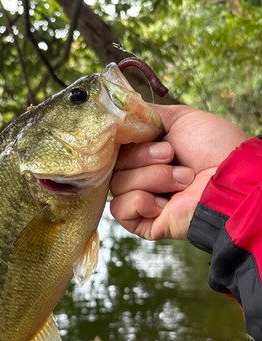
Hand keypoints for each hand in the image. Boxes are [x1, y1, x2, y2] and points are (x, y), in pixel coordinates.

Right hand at [110, 105, 248, 239]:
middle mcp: (141, 177)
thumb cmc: (213, 147)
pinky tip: (165, 203)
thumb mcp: (179, 118)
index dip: (122, 140)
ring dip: (152, 178)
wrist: (230, 179)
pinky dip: (141, 201)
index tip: (140, 133)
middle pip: (113, 165)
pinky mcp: (142, 223)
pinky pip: (119, 209)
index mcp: (146, 154)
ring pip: (117, 185)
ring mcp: (141, 201)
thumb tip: (118, 116)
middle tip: (171, 156)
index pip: (114, 148)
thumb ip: (145, 116)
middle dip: (142, 157)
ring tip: (182, 180)